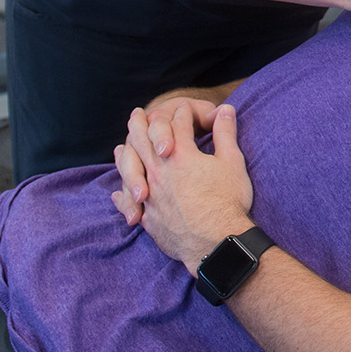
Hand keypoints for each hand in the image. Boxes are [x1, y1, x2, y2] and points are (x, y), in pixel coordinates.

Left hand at [111, 103, 252, 273]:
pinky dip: (123, 196)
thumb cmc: (228, 201)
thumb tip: (225, 109)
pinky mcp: (149, 217)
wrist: (217, 242)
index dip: (182, 113)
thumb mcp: (232, 162)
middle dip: (141, 124)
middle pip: (144, 141)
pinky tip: (118, 194)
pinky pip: (129, 203)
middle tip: (136, 114)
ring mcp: (151, 195)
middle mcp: (160, 171)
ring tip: (121, 147)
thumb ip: (225, 134)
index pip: (177, 125)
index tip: (183, 109)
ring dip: (125, 155)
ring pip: (130, 169)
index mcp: (181, 155)